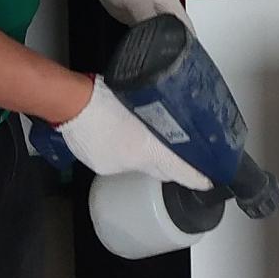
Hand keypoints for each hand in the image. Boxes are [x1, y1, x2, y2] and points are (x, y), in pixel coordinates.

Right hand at [57, 75, 205, 188]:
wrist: (72, 103)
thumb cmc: (105, 95)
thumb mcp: (142, 101)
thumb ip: (158, 116)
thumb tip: (170, 118)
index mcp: (148, 148)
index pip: (179, 170)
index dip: (195, 178)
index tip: (206, 182)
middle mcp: (133, 163)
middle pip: (158, 170)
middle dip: (168, 164)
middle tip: (176, 155)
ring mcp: (114, 166)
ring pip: (134, 163)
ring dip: (138, 152)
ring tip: (132, 132)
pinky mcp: (99, 165)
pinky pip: (115, 160)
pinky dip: (118, 151)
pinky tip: (112, 134)